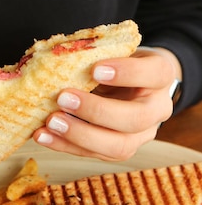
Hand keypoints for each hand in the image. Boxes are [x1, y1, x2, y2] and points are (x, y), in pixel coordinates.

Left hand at [33, 47, 178, 160]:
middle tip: (63, 98)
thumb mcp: (113, 51)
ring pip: (118, 146)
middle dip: (96, 111)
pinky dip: (65, 145)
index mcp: (160, 75)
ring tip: (50, 122)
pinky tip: (43, 135)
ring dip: (79, 135)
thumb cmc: (116, 61)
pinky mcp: (119, 150)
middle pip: (135, 118)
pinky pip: (94, 153)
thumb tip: (53, 60)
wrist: (126, 83)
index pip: (155, 73)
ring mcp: (141, 134)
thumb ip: (95, 55)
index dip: (127, 73)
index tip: (95, 69)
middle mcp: (157, 108)